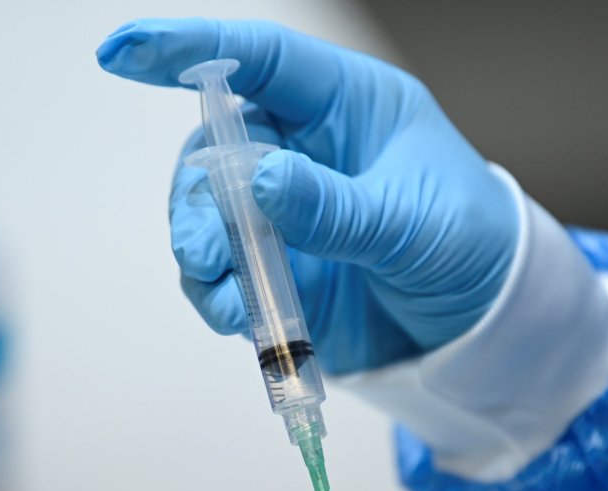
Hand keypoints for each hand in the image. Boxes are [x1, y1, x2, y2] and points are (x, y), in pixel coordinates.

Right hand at [96, 18, 518, 374]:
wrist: (485, 327)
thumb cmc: (472, 245)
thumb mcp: (414, 222)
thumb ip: (336, 207)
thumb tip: (258, 181)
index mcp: (346, 106)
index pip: (261, 60)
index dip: (189, 47)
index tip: (123, 51)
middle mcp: (304, 150)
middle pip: (216, 149)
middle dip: (198, 199)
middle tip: (202, 250)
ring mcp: (284, 211)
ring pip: (207, 214)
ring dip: (202, 252)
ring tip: (222, 294)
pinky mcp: (276, 268)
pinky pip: (223, 273)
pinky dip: (219, 295)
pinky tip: (237, 316)